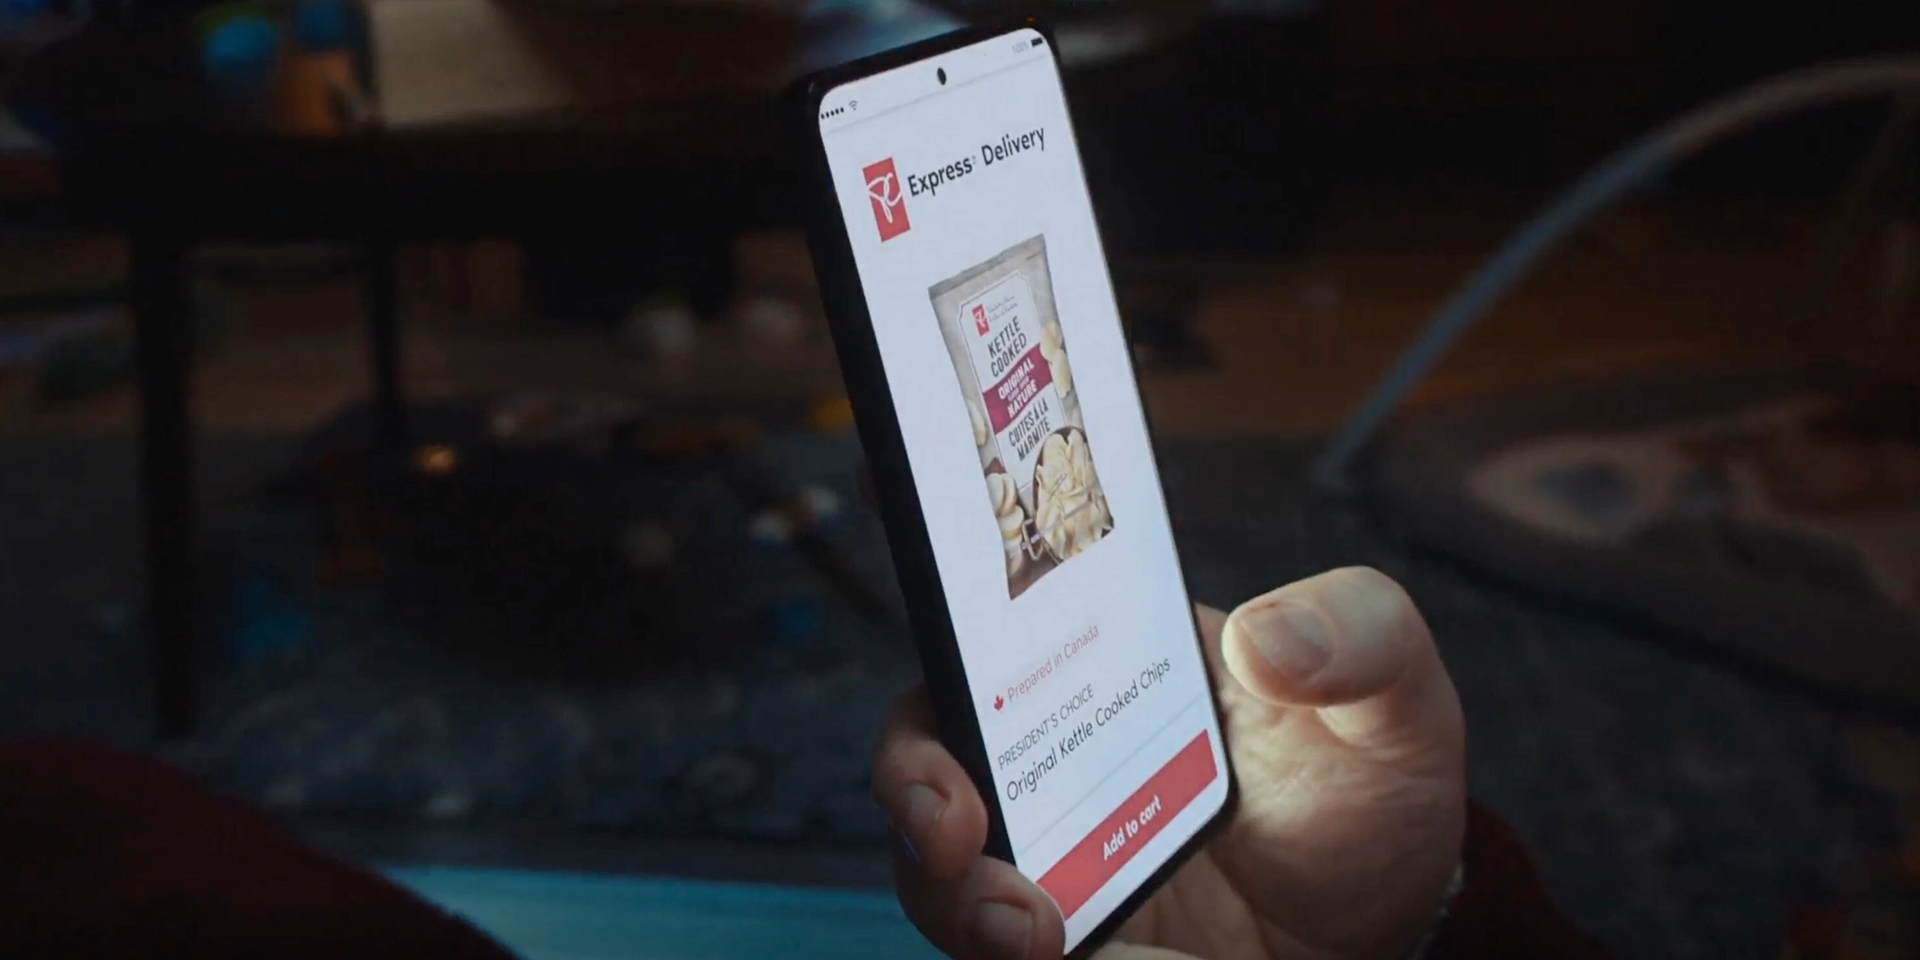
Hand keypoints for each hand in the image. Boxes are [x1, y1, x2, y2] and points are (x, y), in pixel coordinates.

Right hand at [873, 567, 1465, 959]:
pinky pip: (1010, 953)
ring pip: (944, 872)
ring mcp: (1051, 857)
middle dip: (912, 784)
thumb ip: (1358, 635)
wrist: (1385, 930)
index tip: (946, 667)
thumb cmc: (1372, 788)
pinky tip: (1091, 958)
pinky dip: (1018, 956)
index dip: (941, 627)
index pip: (989, 628)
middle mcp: (1053, 756)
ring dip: (952, 895)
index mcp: (1107, 664)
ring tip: (1021, 929)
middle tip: (949, 827)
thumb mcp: (1395, 697)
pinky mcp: (1074, 945)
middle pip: (930, 752)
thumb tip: (1261, 638)